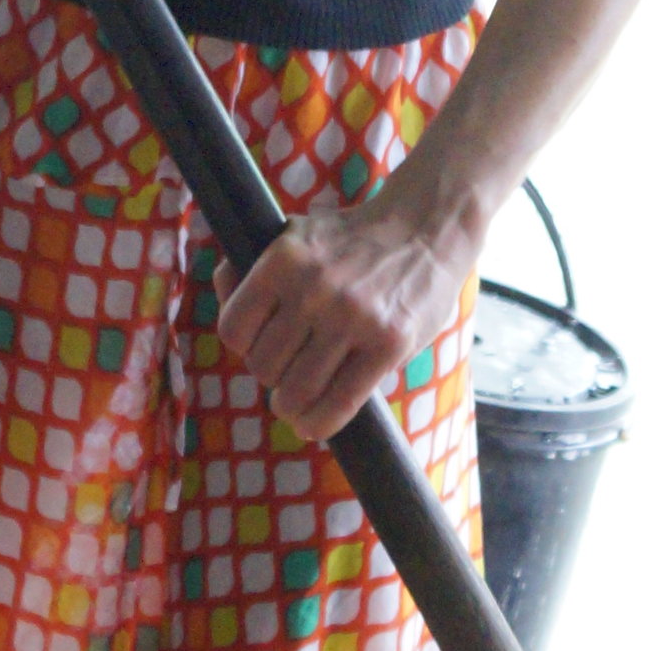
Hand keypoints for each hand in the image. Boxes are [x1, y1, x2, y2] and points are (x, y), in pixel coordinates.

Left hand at [213, 194, 474, 444]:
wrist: (427, 227)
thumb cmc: (354, 238)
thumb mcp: (298, 233)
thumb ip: (256, 261)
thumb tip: (223, 285)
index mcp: (283, 259)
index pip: (233, 330)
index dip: (244, 346)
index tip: (261, 346)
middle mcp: (314, 288)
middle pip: (263, 366)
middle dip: (271, 375)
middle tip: (289, 369)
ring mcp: (353, 317)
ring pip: (295, 392)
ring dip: (292, 406)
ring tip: (299, 400)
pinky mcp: (388, 344)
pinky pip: (339, 404)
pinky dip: (320, 424)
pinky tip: (314, 424)